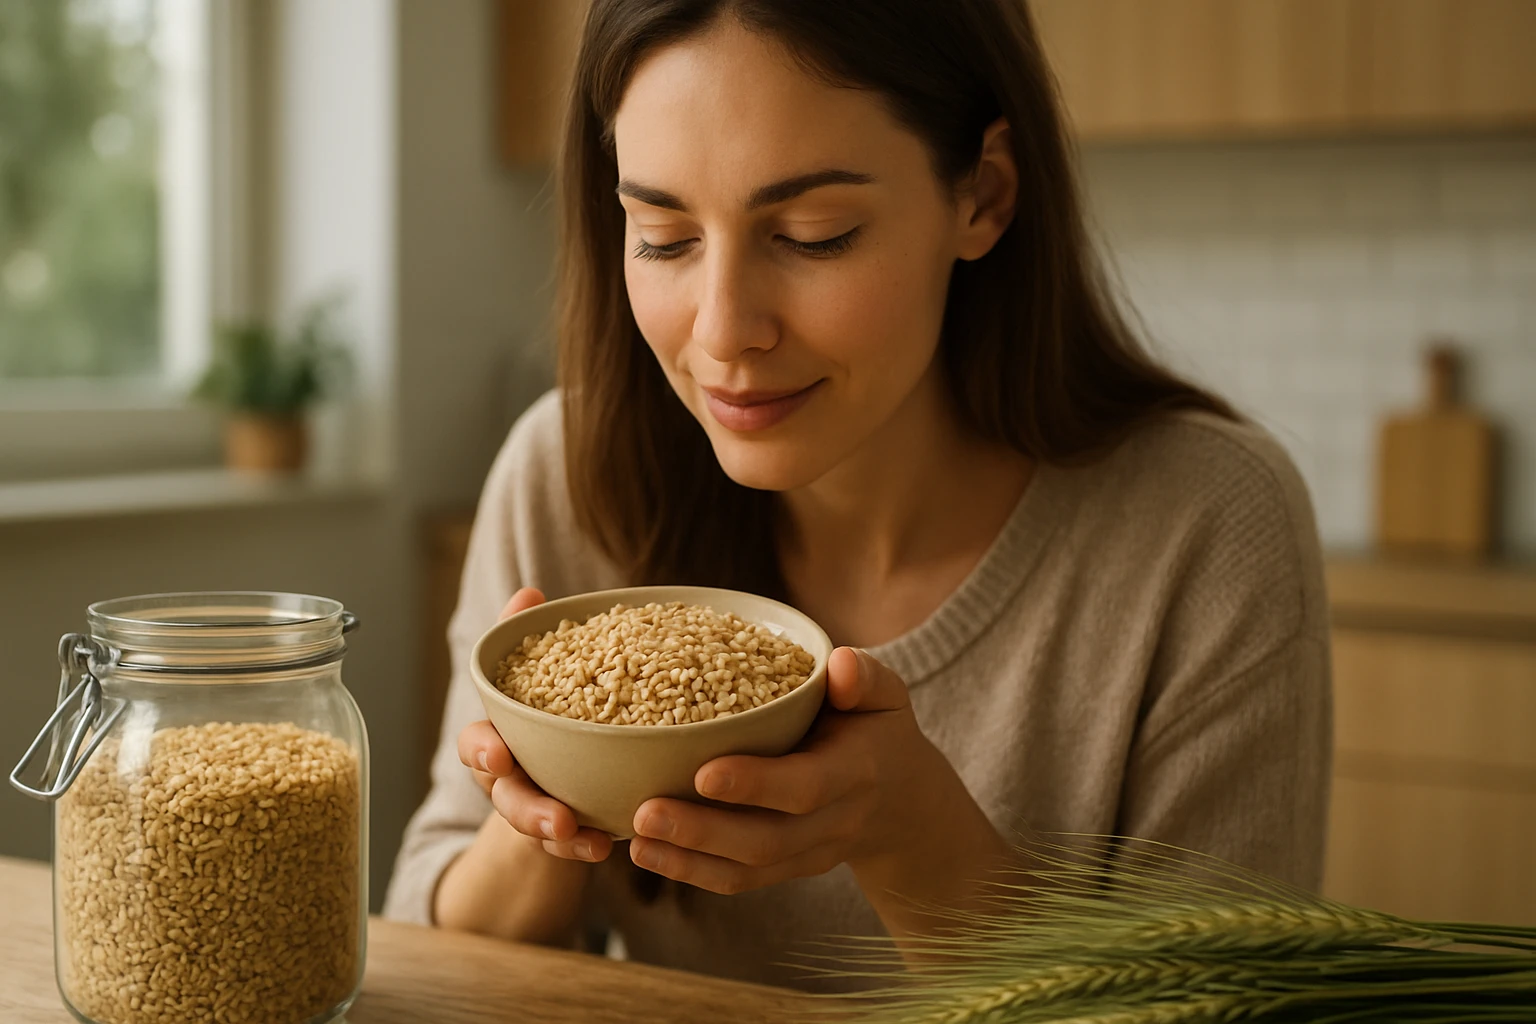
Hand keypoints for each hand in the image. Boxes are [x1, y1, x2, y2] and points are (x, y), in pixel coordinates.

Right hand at [457, 587, 614, 863]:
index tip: (499, 755)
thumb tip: (530, 592)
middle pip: (505, 796)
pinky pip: (571, 847)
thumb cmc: (547, 709)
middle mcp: (509, 776)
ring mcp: (534, 806)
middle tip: (558, 820)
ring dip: (562, 838)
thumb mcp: (539, 675)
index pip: (477, 743)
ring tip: (593, 844)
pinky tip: (609, 846)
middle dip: (528, 809)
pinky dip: (586, 848)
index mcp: (497, 735)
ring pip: (538, 827)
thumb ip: (529, 639)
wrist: (559, 763)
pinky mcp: (565, 831)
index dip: (483, 750)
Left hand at [627, 647, 961, 895]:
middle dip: (703, 831)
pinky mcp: (789, 868)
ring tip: (635, 839)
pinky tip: (646, 853)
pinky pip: (740, 881)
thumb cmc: (879, 732)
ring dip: (688, 859)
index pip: (807, 786)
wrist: (902, 802)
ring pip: (749, 869)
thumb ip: (865, 677)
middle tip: (645, 813)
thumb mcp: (885, 697)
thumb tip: (840, 664)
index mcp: (856, 773)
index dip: (757, 784)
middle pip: (767, 840)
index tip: (704, 773)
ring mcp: (811, 853)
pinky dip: (692, 872)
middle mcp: (835, 821)